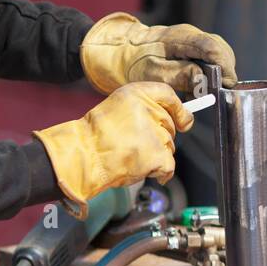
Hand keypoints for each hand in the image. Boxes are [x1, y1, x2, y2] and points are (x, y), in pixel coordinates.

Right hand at [33, 82, 193, 218]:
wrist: (82, 157)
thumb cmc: (95, 136)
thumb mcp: (118, 108)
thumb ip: (145, 109)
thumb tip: (182, 119)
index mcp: (135, 94)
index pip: (167, 94)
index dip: (178, 108)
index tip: (184, 119)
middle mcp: (147, 109)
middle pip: (170, 124)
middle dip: (160, 136)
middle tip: (136, 143)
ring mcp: (154, 133)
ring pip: (169, 145)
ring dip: (157, 154)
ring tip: (132, 154)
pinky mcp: (157, 154)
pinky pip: (169, 164)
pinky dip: (161, 171)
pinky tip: (144, 169)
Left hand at [80, 11, 237, 93]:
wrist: (120, 50)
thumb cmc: (134, 63)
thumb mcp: (153, 73)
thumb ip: (179, 75)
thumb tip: (203, 79)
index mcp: (181, 38)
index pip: (213, 48)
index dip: (224, 67)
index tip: (225, 85)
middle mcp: (190, 34)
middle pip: (221, 49)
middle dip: (223, 71)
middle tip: (214, 91)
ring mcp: (192, 39)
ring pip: (219, 53)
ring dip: (218, 72)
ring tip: (205, 90)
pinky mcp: (192, 45)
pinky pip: (211, 56)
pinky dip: (211, 70)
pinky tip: (201, 83)